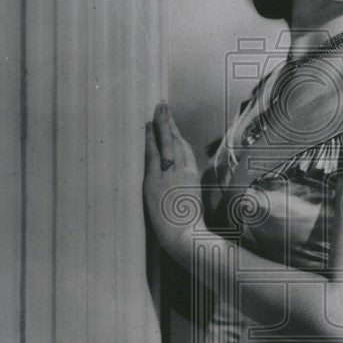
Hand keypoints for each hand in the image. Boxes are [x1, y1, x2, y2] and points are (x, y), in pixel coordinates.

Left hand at [143, 101, 204, 259]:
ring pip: (166, 143)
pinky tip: (148, 127)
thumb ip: (188, 189)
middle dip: (169, 123)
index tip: (173, 126)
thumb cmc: (191, 227)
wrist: (186, 236)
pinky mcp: (154, 181)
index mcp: (193, 176)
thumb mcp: (195, 204)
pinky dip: (151, 138)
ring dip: (161, 124)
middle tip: (163, 106)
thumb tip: (183, 186)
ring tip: (156, 110)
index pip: (185, 150)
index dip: (178, 135)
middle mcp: (183, 171)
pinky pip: (152, 154)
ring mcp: (169, 174)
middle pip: (176, 141)